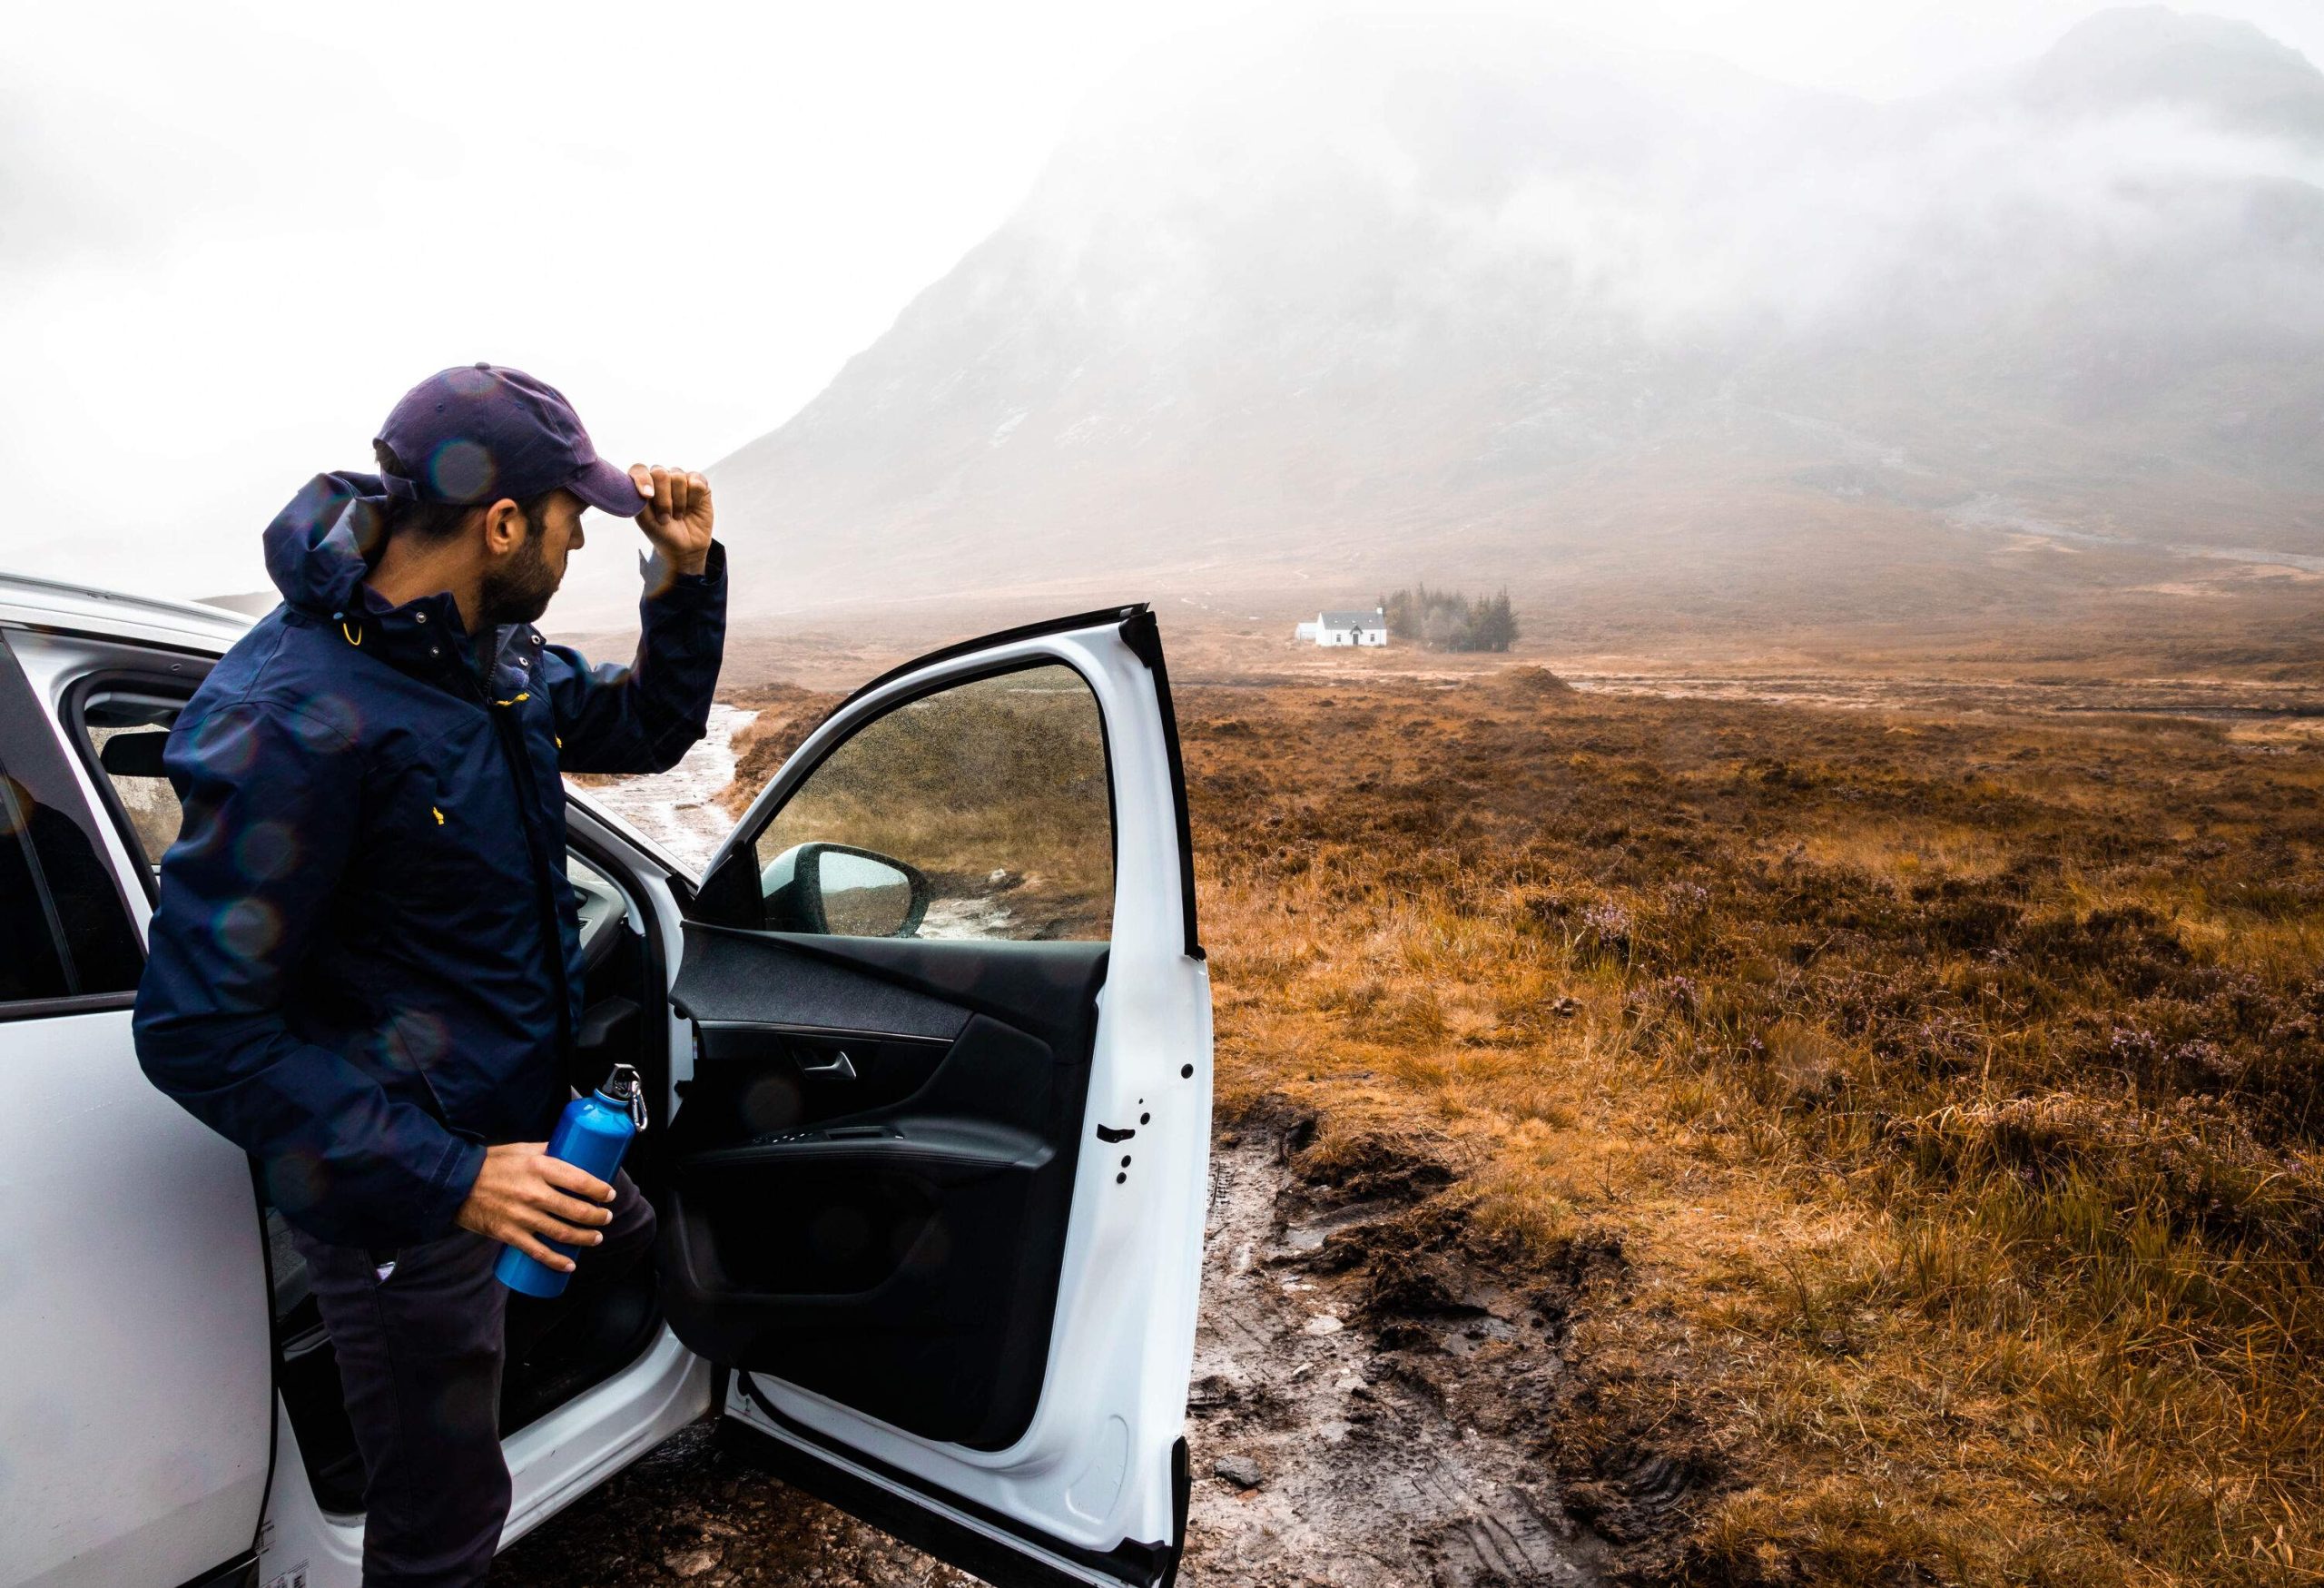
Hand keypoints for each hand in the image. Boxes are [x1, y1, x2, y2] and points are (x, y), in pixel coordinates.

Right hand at [453, 1142, 613, 1272]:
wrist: (456, 1183)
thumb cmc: (491, 1163)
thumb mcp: (522, 1149)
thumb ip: (548, 1150)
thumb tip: (573, 1150)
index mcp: (539, 1167)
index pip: (580, 1180)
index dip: (600, 1190)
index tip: (609, 1194)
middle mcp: (534, 1193)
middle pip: (576, 1210)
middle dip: (598, 1217)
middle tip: (606, 1217)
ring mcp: (522, 1216)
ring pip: (562, 1233)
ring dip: (585, 1238)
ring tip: (595, 1237)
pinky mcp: (509, 1234)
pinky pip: (538, 1252)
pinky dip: (557, 1261)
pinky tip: (569, 1264)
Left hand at [629, 464, 712, 577]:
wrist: (685, 547)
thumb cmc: (662, 533)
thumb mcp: (645, 520)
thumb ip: (638, 501)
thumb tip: (644, 487)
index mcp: (644, 484)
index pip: (639, 470)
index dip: (642, 479)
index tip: (648, 496)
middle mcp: (662, 478)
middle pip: (660, 473)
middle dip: (663, 498)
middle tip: (665, 517)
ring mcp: (681, 479)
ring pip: (678, 477)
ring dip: (679, 502)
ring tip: (678, 515)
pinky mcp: (699, 483)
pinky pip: (697, 482)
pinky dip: (694, 498)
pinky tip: (692, 507)